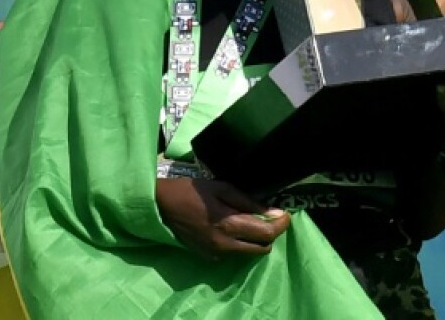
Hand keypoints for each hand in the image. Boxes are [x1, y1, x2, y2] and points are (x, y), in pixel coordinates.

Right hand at [154, 177, 289, 258]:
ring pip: (249, 252)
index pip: (267, 233)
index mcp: (229, 224)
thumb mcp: (219, 187)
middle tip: (266, 217)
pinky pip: (233, 253)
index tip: (285, 214)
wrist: (160, 206)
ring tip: (248, 222)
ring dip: (254, 239)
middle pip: (262, 247)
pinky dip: (238, 243)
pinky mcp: (208, 257)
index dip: (281, 224)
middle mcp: (225, 244)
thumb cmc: (189, 191)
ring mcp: (216, 254)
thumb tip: (272, 211)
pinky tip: (229, 228)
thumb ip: (247, 201)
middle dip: (270, 233)